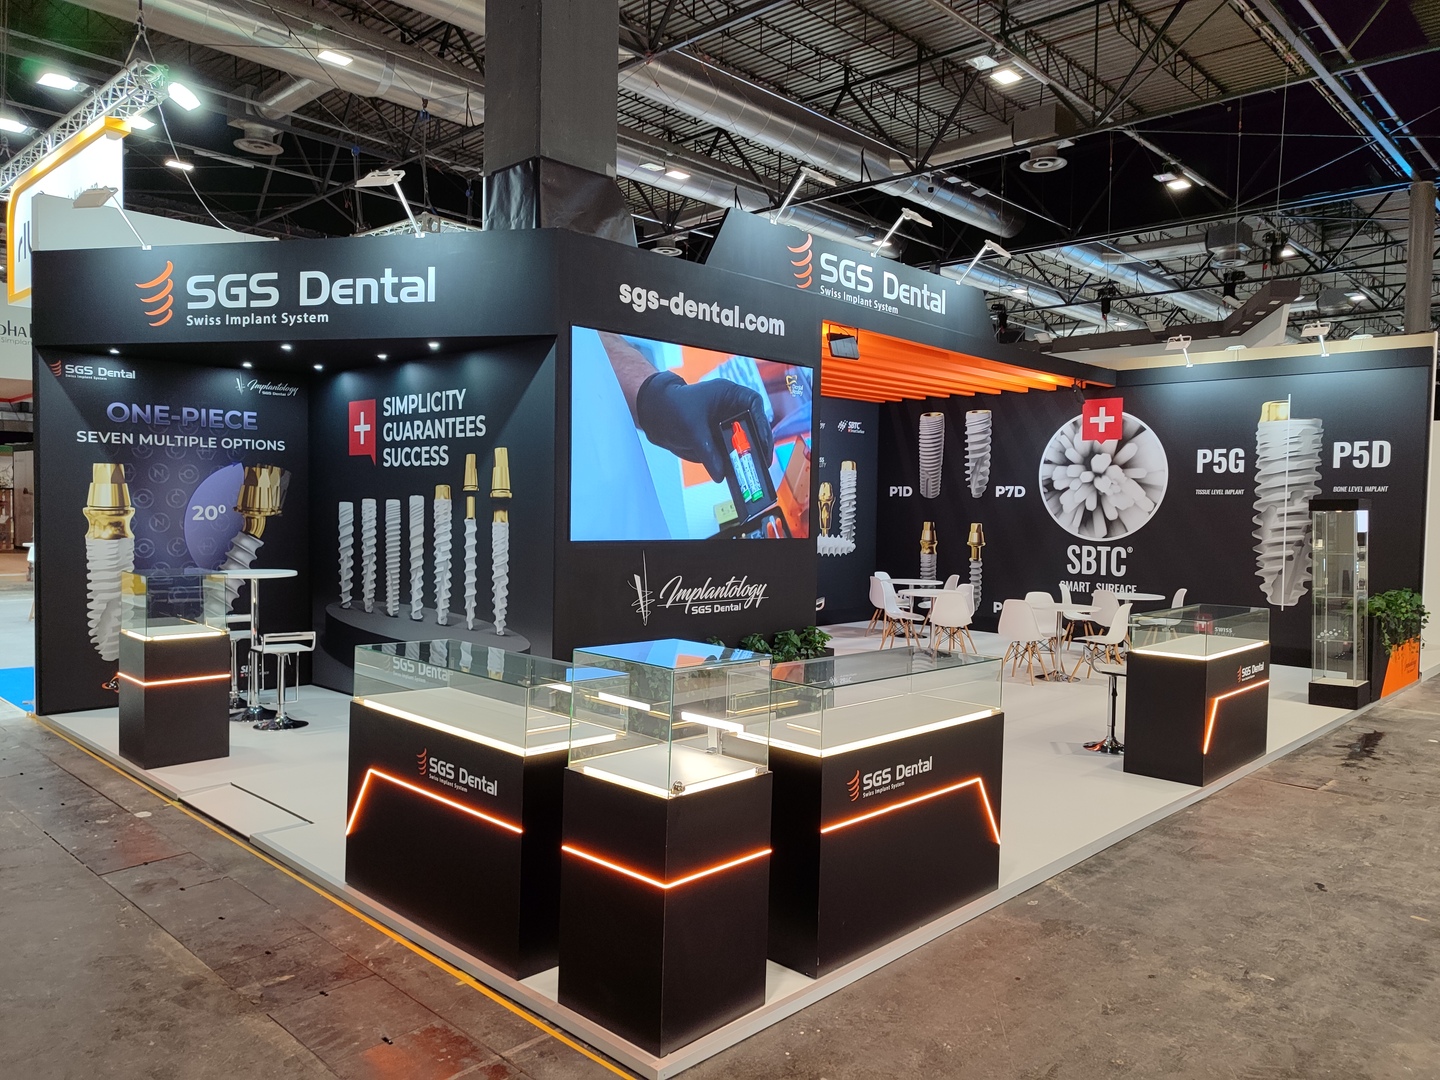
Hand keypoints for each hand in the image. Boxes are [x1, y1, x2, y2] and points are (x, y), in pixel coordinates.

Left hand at [636, 372, 774, 483]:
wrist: (655, 416)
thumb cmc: (672, 408)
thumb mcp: (691, 429)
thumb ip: (707, 452)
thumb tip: (720, 473)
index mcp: (729, 394)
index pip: (753, 405)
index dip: (761, 422)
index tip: (763, 440)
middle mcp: (732, 409)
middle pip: (754, 426)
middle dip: (758, 444)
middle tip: (763, 462)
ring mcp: (727, 425)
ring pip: (745, 442)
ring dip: (748, 457)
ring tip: (753, 473)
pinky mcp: (720, 440)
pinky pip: (732, 453)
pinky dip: (735, 464)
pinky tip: (738, 475)